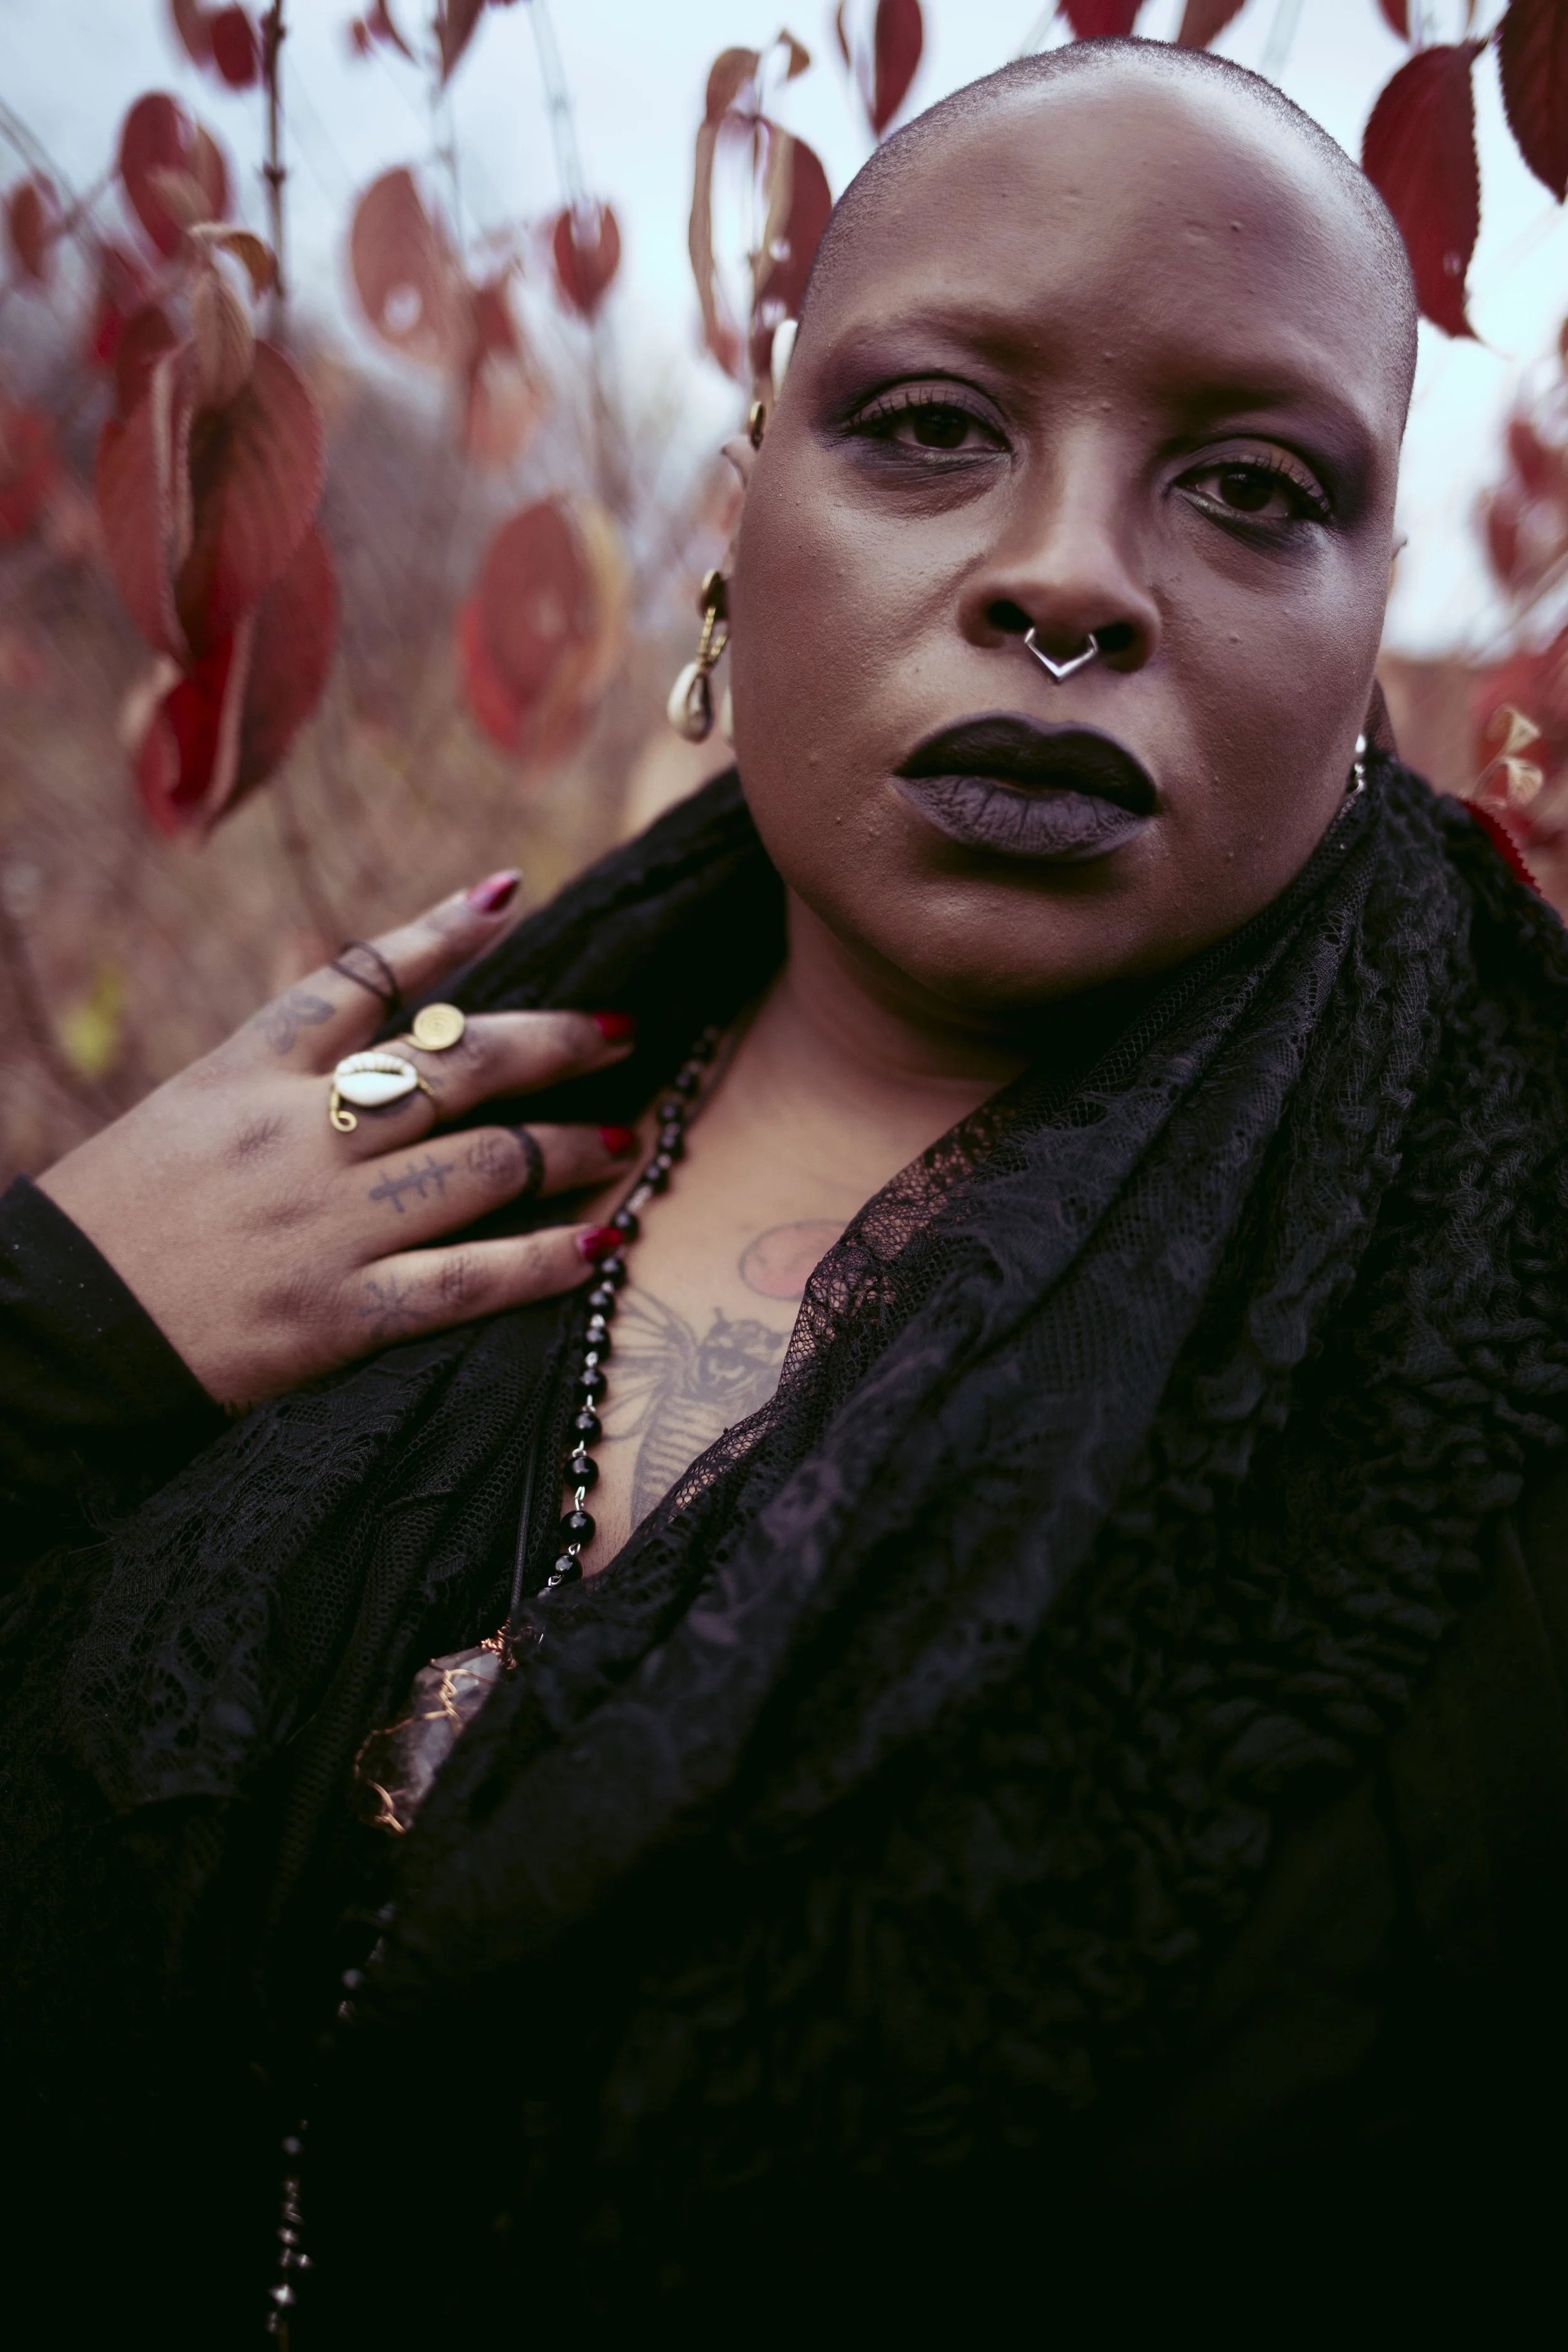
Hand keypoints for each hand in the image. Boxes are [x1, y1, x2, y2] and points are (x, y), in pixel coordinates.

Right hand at [37, 874, 637, 1403]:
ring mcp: (327, 1221)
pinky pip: (467, 1278)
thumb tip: (379, 1046)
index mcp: (250, 1071)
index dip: (443, 934)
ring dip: (570, 1146)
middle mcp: (301, 1132)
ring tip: (624, 1138)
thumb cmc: (117, 1219)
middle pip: (456, 1064)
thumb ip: (279, 1076)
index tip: (509, 895)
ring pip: (485, 1163)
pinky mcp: (340, 1311)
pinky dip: (542, 1261)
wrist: (56, 1330)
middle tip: (621, 1032)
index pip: (361, 978)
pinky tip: (600, 1244)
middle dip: (553, 1044)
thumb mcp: (185, 1111)